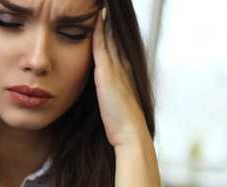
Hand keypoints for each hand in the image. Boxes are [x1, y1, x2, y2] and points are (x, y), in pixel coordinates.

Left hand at [91, 6, 150, 149]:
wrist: (130, 134)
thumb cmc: (120, 126)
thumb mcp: (115, 105)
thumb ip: (110, 95)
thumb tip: (104, 94)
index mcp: (126, 74)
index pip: (117, 47)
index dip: (111, 33)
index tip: (106, 19)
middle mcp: (124, 67)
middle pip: (115, 38)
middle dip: (110, 22)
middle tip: (107, 7)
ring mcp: (117, 69)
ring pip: (109, 38)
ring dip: (106, 21)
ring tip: (102, 7)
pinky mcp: (108, 73)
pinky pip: (101, 45)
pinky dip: (98, 30)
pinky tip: (96, 17)